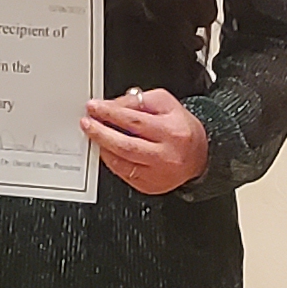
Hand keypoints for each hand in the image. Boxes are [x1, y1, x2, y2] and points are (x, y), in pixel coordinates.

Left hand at [84, 88, 208, 196]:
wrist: (199, 157)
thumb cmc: (181, 129)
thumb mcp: (166, 105)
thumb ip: (139, 102)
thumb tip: (112, 106)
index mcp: (171, 131)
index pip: (134, 120)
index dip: (110, 113)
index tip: (94, 107)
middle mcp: (165, 154)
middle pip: (125, 144)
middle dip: (101, 132)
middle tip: (87, 123)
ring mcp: (157, 173)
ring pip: (122, 161)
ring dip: (103, 147)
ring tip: (93, 135)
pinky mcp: (150, 185)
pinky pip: (124, 173)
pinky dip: (111, 161)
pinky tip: (105, 151)